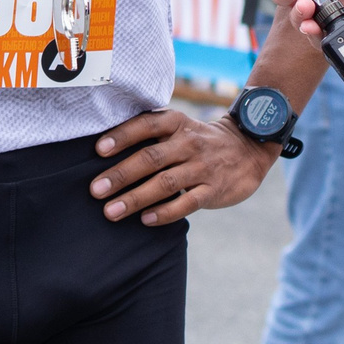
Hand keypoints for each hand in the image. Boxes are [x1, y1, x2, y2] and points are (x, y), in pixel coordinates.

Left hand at [89, 109, 274, 224]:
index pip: (146, 125)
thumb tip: (103, 151)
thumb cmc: (198, 141)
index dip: (122, 136)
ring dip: (136, 198)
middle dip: (121, 174)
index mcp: (176, 123)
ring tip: (111, 211)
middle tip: (95, 190)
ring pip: (165, 183)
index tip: (98, 150)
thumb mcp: (179, 127)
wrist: (248, 148)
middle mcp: (188, 143)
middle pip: (151, 158)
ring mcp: (202, 167)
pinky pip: (187, 203)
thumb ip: (150, 135)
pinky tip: (145, 220)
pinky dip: (165, 212)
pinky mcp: (213, 190)